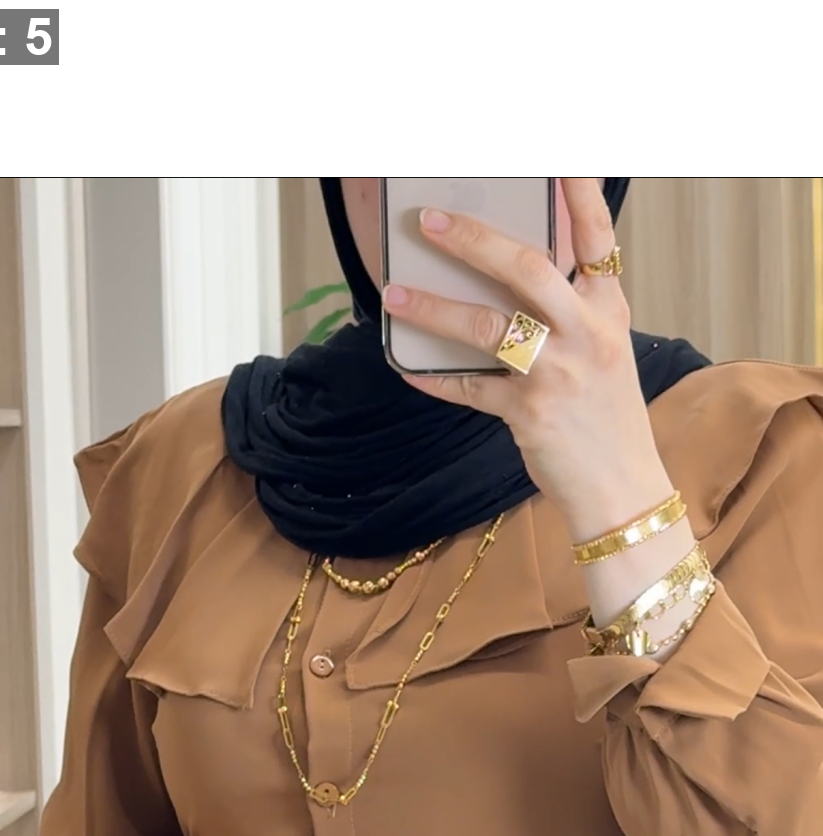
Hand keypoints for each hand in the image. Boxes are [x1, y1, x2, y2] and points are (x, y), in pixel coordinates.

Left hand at [382, 178, 672, 544]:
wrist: (622, 488)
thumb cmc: (607, 416)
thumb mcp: (604, 349)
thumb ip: (571, 309)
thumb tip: (509, 274)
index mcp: (607, 310)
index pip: (596, 238)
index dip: (578, 195)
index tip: (561, 165)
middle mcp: (585, 333)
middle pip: (527, 269)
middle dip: (474, 239)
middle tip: (431, 220)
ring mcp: (556, 373)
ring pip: (487, 326)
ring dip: (434, 308)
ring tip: (395, 294)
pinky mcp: (527, 414)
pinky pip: (468, 387)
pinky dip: (433, 377)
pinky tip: (404, 364)